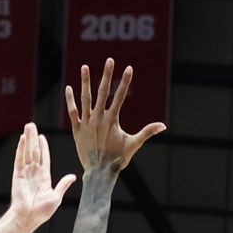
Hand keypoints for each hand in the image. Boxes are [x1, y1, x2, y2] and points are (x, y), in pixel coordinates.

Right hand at [9, 122, 75, 229]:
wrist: (28, 218)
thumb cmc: (41, 212)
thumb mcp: (56, 197)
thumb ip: (63, 184)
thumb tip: (73, 176)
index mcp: (44, 178)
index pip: (44, 158)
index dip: (43, 147)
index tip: (42, 136)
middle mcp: (34, 173)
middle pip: (34, 151)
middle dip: (33, 138)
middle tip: (32, 125)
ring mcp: (25, 173)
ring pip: (27, 152)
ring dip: (28, 139)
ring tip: (28, 126)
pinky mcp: (18, 175)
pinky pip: (20, 159)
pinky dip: (21, 149)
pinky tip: (22, 138)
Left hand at [64, 58, 165, 172]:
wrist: (99, 173)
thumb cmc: (118, 159)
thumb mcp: (134, 144)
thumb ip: (147, 132)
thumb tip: (163, 126)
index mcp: (112, 120)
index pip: (120, 96)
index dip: (125, 81)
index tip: (129, 68)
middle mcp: (98, 118)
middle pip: (102, 92)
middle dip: (106, 75)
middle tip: (109, 59)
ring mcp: (86, 123)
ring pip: (85, 98)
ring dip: (85, 82)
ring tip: (84, 67)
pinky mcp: (77, 129)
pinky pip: (72, 112)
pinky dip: (70, 100)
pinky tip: (69, 88)